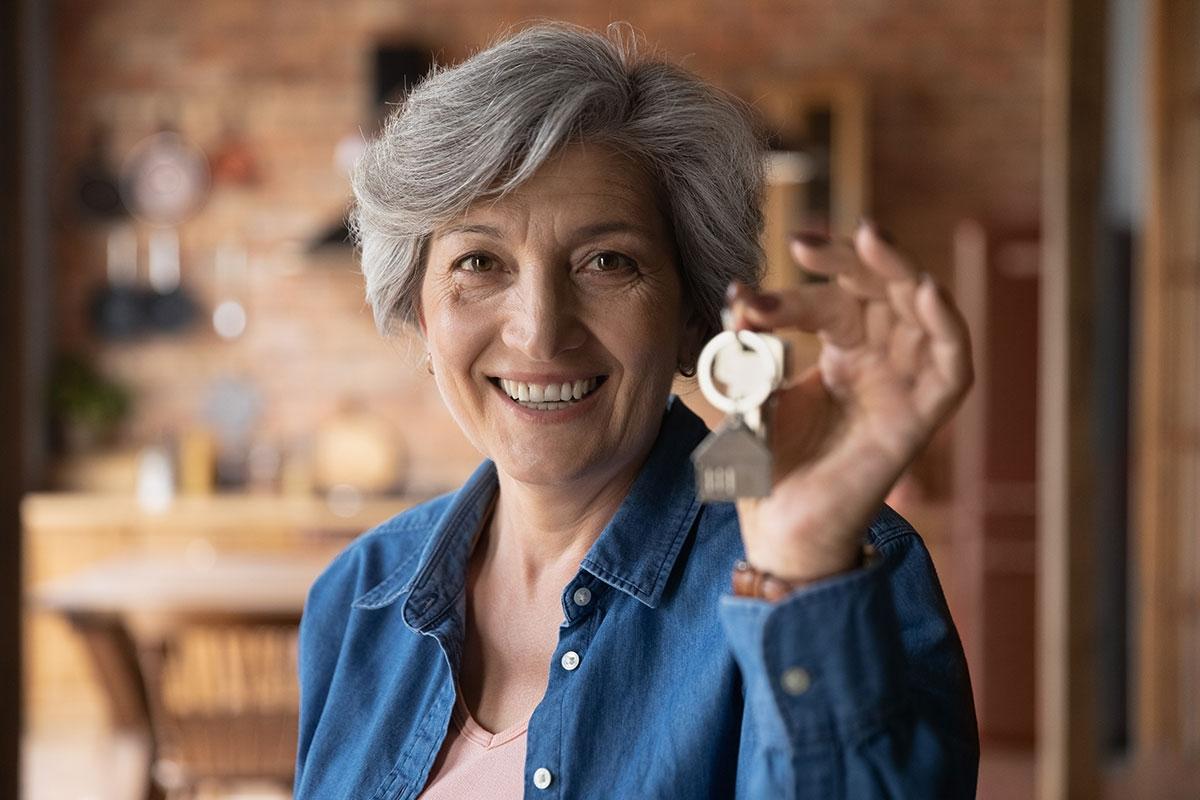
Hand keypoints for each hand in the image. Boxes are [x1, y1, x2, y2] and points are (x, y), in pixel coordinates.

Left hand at [730, 221, 973, 583]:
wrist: (776, 528)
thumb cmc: (767, 463)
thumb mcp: (750, 391)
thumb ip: (749, 345)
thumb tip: (739, 294)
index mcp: (845, 354)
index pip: (833, 302)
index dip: (797, 289)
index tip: (744, 295)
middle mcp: (880, 364)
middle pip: (882, 293)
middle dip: (850, 260)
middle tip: (807, 242)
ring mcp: (903, 390)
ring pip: (923, 315)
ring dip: (901, 272)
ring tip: (870, 238)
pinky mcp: (919, 422)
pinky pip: (952, 371)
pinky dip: (949, 329)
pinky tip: (928, 291)